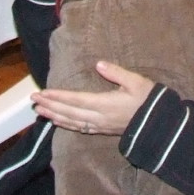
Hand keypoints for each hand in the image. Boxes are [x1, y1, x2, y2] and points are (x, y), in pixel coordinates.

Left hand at [30, 61, 155, 136]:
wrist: (159, 124)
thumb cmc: (149, 100)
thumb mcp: (136, 82)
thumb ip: (117, 73)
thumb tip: (99, 64)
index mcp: (105, 104)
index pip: (76, 100)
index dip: (58, 96)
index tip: (43, 92)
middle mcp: (99, 117)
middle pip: (69, 112)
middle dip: (50, 106)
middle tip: (33, 100)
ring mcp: (100, 126)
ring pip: (72, 123)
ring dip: (54, 116)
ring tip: (40, 112)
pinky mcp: (103, 130)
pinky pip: (80, 129)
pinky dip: (66, 126)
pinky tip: (59, 122)